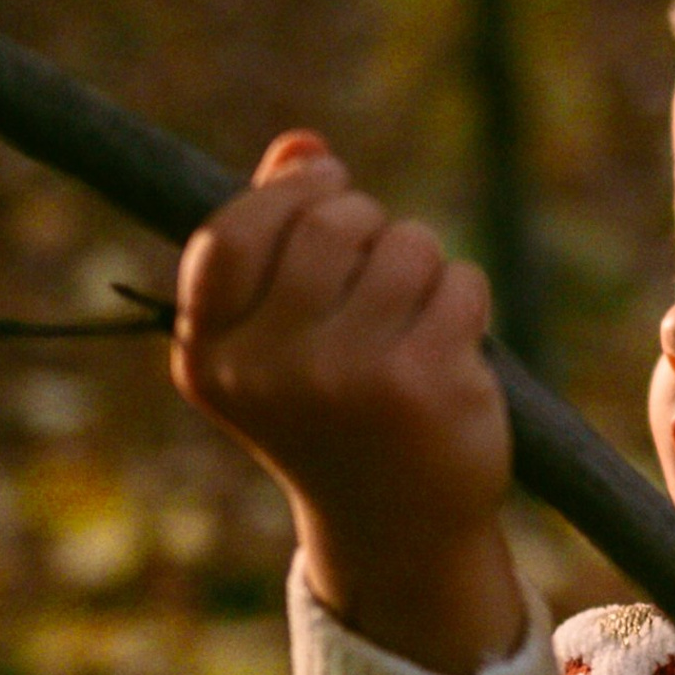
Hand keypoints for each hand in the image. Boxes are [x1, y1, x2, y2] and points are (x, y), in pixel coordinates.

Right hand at [172, 129, 522, 674]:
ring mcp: (345, 378)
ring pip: (405, 244)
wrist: (397, 528)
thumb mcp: (280, 336)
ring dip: (423, 263)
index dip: (287, 191)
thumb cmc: (333, 409)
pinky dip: (463, 299)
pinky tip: (449, 351)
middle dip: (368, 224)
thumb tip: (303, 145)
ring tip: (413, 318)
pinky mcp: (422, 384)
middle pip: (330, 223)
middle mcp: (268, 371)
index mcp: (211, 357)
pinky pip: (459, 281)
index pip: (232, 233)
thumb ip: (278, 235)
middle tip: (379, 273)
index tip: (327, 182)